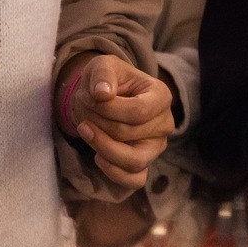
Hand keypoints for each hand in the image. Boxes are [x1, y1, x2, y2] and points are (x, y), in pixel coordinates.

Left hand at [60, 54, 173, 188]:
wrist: (103, 98)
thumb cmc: (107, 80)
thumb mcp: (103, 66)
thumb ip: (103, 74)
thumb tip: (102, 94)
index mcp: (161, 96)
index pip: (139, 111)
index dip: (109, 109)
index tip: (89, 97)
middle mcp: (164, 124)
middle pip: (129, 133)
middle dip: (99, 122)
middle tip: (84, 108)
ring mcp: (155, 148)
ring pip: (134, 161)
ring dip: (102, 147)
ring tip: (85, 130)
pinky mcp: (143, 165)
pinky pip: (134, 180)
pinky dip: (113, 172)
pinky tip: (98, 156)